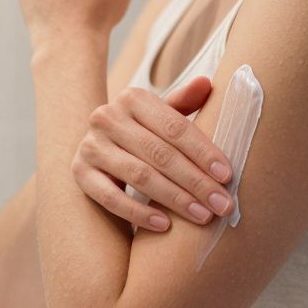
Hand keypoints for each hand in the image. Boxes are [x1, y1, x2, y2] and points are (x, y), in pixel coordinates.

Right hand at [71, 77, 234, 231]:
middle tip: (222, 204)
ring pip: (139, 175)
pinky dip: (138, 213)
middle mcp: (107, 118)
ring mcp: (91, 146)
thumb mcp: (161, 116)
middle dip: (196, 181)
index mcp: (132, 98)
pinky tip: (165, 225)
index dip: (203, 152)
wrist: (98, 149)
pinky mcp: (80, 173)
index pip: (175, 127)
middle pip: (160, 153)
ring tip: (202, 215)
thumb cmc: (142, 134)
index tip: (227, 176)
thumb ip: (184, 102)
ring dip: (175, 199)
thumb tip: (207, 83)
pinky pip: (111, 198)